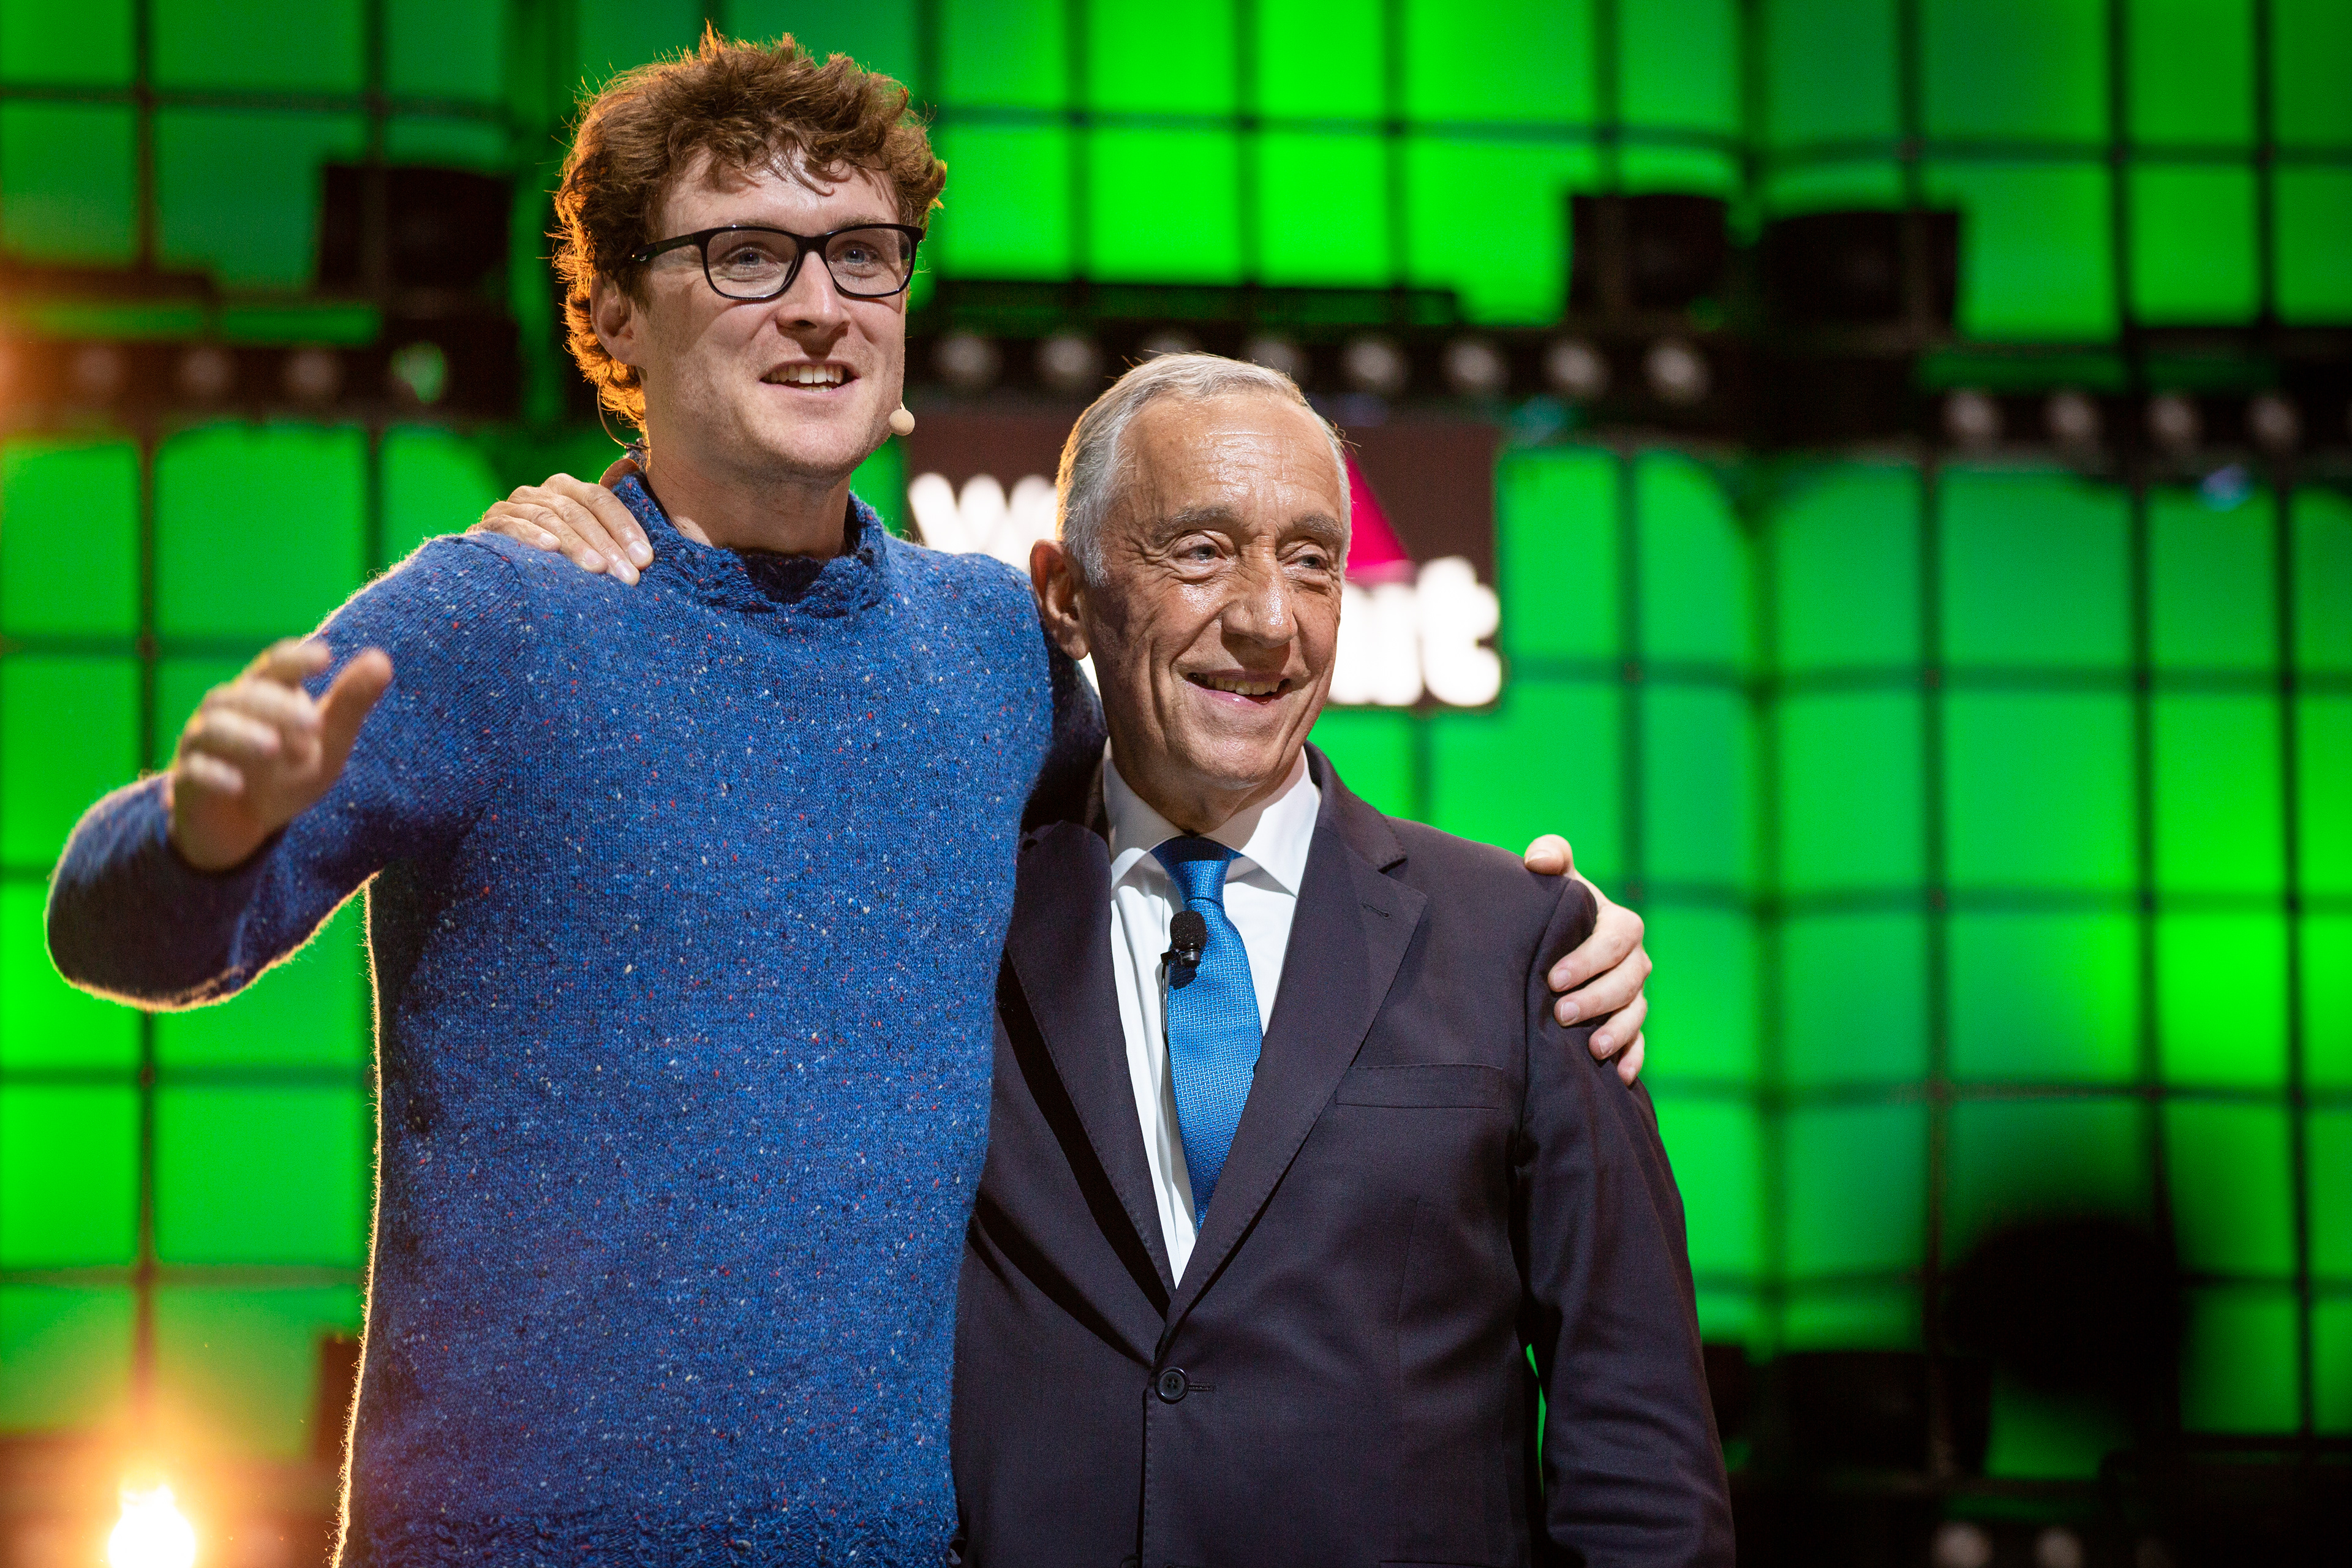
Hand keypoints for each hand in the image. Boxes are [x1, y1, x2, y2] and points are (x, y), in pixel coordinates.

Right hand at [168, 639, 392, 871]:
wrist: (244, 827)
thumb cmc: (287, 774)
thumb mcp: (327, 742)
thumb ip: (351, 703)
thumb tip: (381, 660)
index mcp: (263, 694)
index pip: (275, 666)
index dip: (295, 659)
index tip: (325, 658)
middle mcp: (226, 711)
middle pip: (243, 695)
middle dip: (276, 706)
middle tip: (312, 725)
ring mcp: (202, 744)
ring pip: (213, 727)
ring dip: (243, 735)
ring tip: (274, 749)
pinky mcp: (188, 783)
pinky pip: (193, 772)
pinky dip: (212, 775)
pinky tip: (236, 786)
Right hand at [471, 455, 652, 584]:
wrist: (494, 564)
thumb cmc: (552, 557)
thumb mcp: (582, 544)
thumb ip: (608, 538)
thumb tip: (648, 554)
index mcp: (568, 489)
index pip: (601, 500)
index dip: (626, 528)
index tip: (646, 559)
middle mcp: (541, 491)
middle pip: (580, 512)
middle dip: (608, 545)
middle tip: (628, 575)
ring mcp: (514, 505)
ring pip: (551, 518)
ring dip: (576, 544)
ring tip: (597, 568)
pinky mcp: (490, 522)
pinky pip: (512, 525)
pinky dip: (531, 535)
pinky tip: (550, 549)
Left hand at [1523, 834, 1649, 1084]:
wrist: (1550, 948)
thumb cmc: (1552, 909)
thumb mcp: (1552, 880)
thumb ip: (1550, 856)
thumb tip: (1539, 861)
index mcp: (1620, 926)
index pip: (1616, 940)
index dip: (1589, 959)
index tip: (1553, 977)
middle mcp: (1634, 961)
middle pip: (1629, 981)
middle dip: (1598, 998)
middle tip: (1561, 1013)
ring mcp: (1633, 995)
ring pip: (1637, 1013)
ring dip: (1617, 1031)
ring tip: (1591, 1048)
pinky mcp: (1628, 1025)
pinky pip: (1639, 1043)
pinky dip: (1632, 1059)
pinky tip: (1618, 1076)